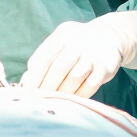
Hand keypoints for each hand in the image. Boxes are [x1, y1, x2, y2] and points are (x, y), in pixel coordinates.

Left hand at [20, 11, 136, 97]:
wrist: (111, 36)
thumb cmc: (78, 42)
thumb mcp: (62, 40)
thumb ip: (45, 56)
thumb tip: (26, 79)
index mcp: (64, 34)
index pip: (45, 56)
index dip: (34, 75)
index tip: (26, 89)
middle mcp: (79, 41)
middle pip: (59, 68)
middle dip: (46, 87)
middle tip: (38, 100)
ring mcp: (93, 54)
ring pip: (74, 78)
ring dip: (62, 93)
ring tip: (53, 102)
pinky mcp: (105, 67)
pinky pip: (89, 86)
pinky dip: (79, 96)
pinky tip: (72, 101)